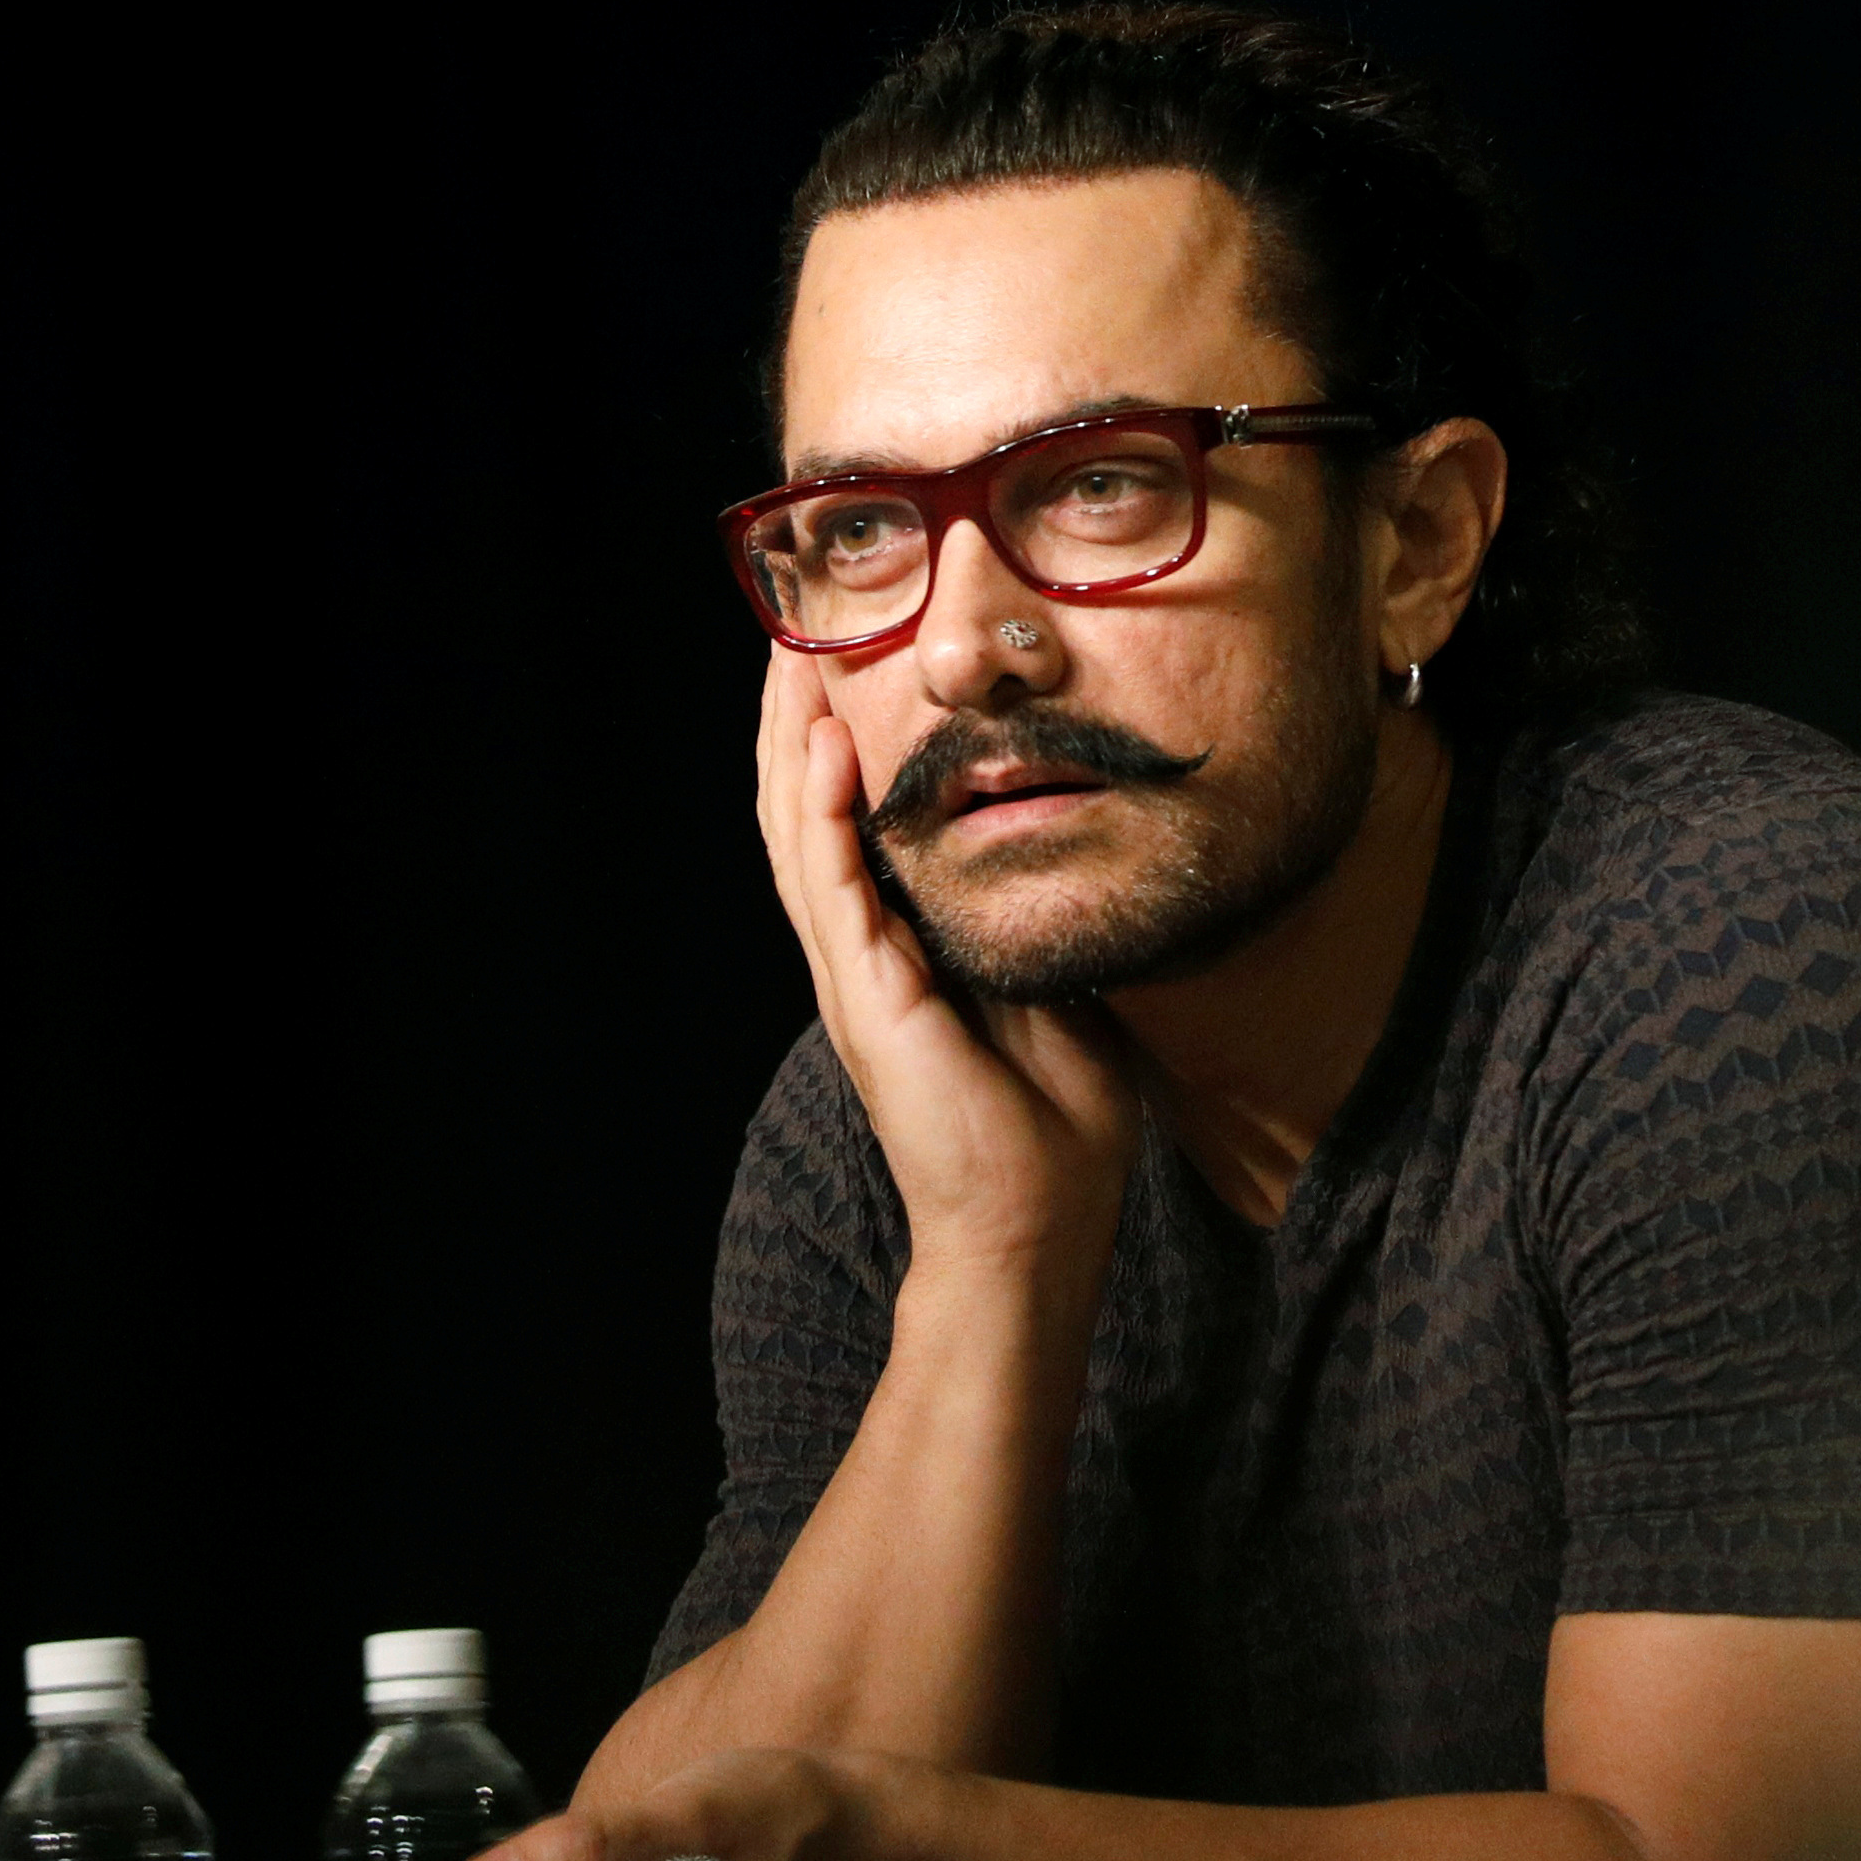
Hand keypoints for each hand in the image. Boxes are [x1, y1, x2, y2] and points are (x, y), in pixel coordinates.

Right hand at [754, 648, 1136, 1284]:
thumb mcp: (1057, 992)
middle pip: (808, 814)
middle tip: (799, 630)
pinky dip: (825, 813)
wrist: (1035, 1231)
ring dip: (794, 745)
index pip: (858, 826)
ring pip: (800, 835)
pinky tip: (831, 747)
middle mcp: (863, 955)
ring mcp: (856, 976)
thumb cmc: (1054, 1131)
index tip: (855, 660)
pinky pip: (833, 887)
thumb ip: (1036, 924)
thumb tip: (1068, 850)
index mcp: (904, 953)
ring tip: (793, 659)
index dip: (846, 744)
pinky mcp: (866, 1000)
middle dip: (801, 719)